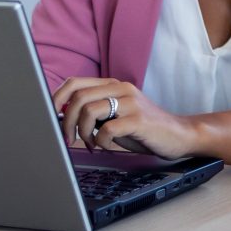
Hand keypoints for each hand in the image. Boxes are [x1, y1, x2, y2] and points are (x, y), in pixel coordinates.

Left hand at [53, 77, 197, 159]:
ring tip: (89, 143)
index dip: (56, 99)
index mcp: (112, 85)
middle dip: (66, 121)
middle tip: (69, 138)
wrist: (179, 135)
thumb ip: (93, 112)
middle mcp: (121, 88)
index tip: (52, 118)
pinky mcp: (139, 120)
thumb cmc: (144, 128)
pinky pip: (107, 129)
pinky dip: (100, 141)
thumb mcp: (116, 116)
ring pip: (89, 110)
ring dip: (82, 132)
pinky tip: (105, 146)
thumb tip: (62, 116)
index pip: (74, 83)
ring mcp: (131, 103)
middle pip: (77, 97)